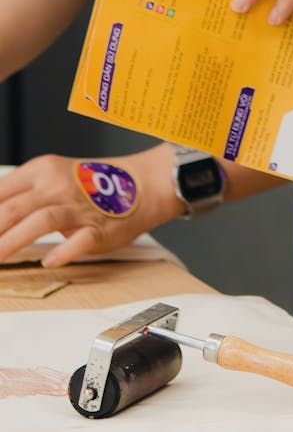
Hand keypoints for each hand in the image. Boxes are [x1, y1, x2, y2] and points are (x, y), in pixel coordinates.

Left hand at [0, 144, 181, 266]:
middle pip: (13, 208)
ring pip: (41, 220)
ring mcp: (78, 207)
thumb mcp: (50, 178)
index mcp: (41, 170)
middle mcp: (57, 185)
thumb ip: (20, 195)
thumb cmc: (91, 186)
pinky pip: (81, 239)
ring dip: (13, 241)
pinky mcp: (98, 227)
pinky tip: (50, 261)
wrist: (140, 183)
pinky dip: (65, 250)